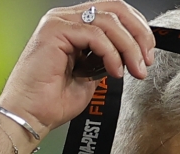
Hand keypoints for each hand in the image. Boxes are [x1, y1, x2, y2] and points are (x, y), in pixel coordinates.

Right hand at [0, 1, 154, 139]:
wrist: (31, 115)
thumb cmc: (53, 100)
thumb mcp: (92, 75)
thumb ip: (109, 58)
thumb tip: (132, 55)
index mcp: (75, 25)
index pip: (114, 12)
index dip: (137, 29)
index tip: (148, 54)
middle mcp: (66, 19)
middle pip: (115, 8)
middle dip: (138, 34)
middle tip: (147, 59)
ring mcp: (59, 22)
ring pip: (109, 21)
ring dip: (128, 47)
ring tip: (134, 70)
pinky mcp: (54, 31)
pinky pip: (95, 34)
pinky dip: (111, 53)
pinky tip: (114, 72)